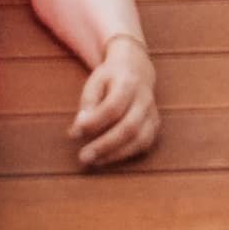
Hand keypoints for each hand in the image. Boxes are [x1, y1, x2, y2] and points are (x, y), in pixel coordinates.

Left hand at [68, 32, 163, 168]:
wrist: (136, 67)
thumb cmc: (111, 77)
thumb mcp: (95, 81)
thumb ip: (88, 103)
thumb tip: (78, 129)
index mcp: (128, 82)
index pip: (112, 107)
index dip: (94, 123)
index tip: (73, 133)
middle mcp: (144, 99)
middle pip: (129, 127)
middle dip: (105, 145)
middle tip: (83, 157)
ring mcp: (152, 113)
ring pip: (140, 139)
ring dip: (117, 154)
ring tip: (95, 161)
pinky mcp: (155, 125)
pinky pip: (145, 144)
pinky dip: (127, 154)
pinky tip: (109, 157)